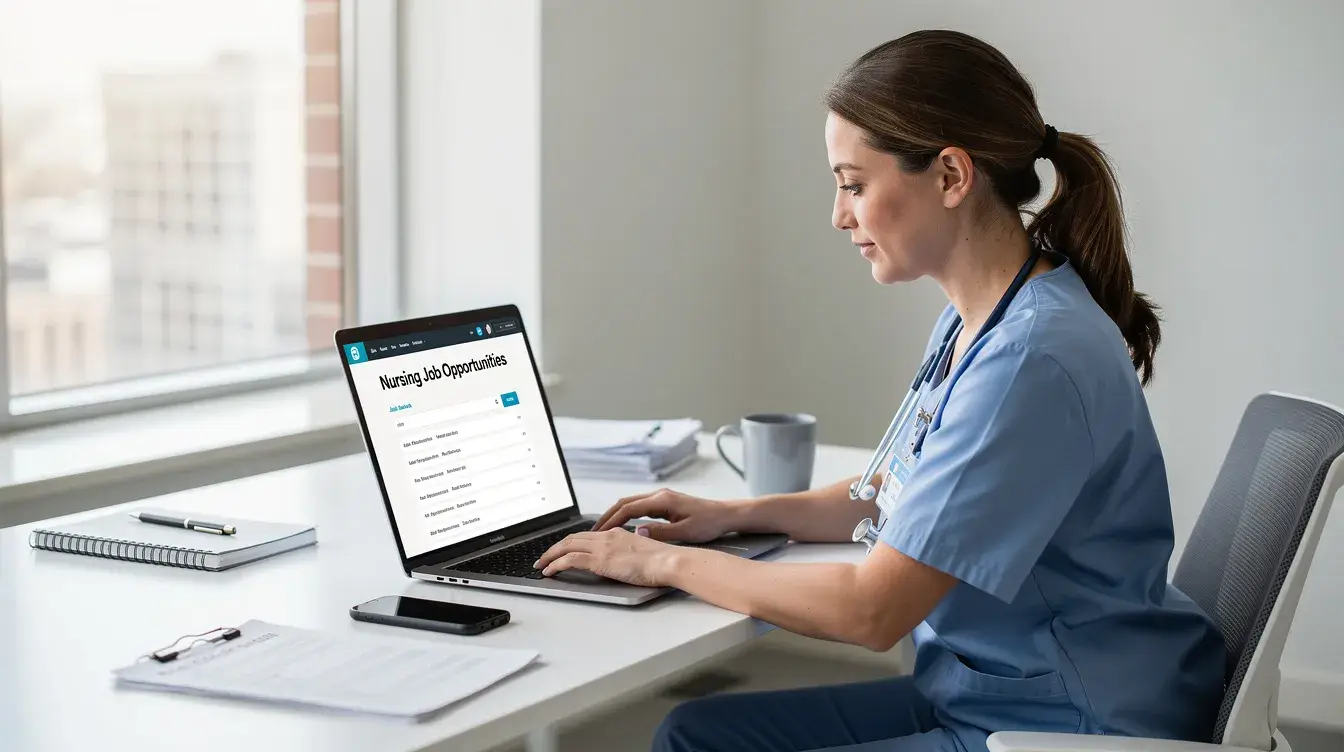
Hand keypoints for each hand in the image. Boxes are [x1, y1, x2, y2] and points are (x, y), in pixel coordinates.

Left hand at [534, 527, 675, 587]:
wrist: (668, 560)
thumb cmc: (663, 561)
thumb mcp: (642, 554)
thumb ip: (629, 554)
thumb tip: (622, 562)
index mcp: (617, 534)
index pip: (587, 535)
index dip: (571, 542)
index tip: (562, 550)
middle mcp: (607, 536)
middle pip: (572, 537)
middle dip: (555, 547)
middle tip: (544, 557)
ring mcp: (602, 547)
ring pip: (566, 546)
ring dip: (550, 555)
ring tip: (541, 565)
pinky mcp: (600, 559)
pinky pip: (570, 559)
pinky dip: (556, 564)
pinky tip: (549, 571)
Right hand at [594, 488, 737, 542]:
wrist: (725, 514)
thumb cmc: (709, 523)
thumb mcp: (685, 532)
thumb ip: (660, 532)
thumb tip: (637, 532)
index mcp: (662, 500)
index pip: (628, 508)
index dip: (611, 520)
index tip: (599, 532)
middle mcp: (659, 495)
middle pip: (624, 502)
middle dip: (607, 516)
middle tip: (593, 532)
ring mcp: (661, 497)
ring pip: (630, 503)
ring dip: (615, 515)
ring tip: (602, 530)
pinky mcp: (664, 502)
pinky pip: (638, 506)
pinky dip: (625, 515)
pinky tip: (621, 526)